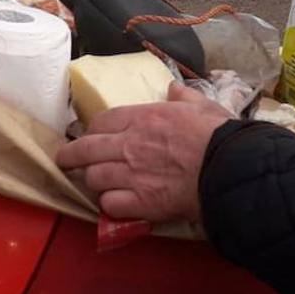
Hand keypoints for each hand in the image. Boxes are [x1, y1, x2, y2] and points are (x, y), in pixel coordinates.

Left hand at [55, 82, 231, 222]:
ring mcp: (131, 175)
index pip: (101, 121)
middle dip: (70, 155)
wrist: (229, 168)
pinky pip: (109, 205)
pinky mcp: (140, 203)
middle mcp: (129, 145)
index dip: (92, 130)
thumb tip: (174, 88)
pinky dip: (109, 205)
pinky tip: (115, 203)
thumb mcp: (202, 106)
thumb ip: (183, 97)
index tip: (91, 135)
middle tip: (66, 159)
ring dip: (94, 181)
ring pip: (93, 178)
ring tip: (98, 184)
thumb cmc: (218, 135)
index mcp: (143, 118)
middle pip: (84, 150)